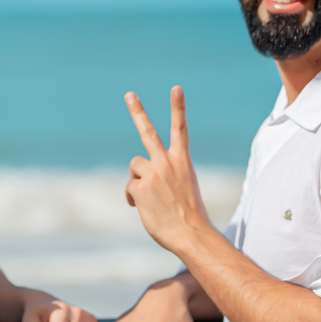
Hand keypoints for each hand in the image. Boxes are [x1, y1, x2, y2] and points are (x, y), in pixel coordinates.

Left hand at [124, 86, 209, 254]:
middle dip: (138, 111)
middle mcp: (166, 162)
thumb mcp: (183, 186)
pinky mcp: (139, 188)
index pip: (180, 128)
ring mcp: (152, 174)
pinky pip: (130, 188)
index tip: (176, 88)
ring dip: (138, 180)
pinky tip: (143, 208)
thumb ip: (165, 174)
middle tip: (129, 94)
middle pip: (148, 131)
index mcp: (182, 160)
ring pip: (135, 167)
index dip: (178, 107)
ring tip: (150, 196)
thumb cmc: (188, 214)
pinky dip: (133, 198)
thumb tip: (142, 178)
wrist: (191, 233)